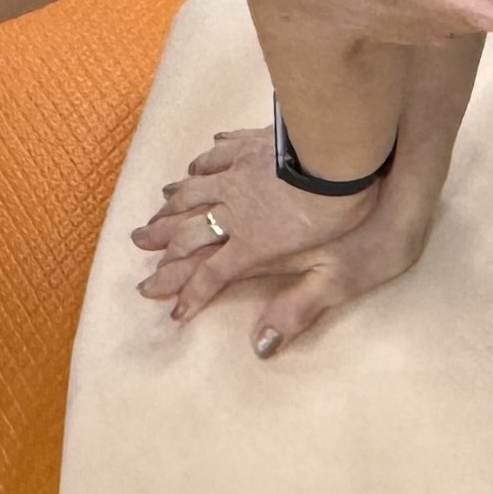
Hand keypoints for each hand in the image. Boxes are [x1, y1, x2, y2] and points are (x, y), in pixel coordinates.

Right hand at [132, 126, 433, 354]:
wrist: (355, 158)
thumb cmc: (349, 221)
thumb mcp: (331, 278)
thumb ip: (296, 310)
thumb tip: (262, 348)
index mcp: (253, 246)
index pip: (211, 275)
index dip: (188, 294)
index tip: (170, 308)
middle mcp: (237, 210)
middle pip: (190, 229)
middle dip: (162, 241)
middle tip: (137, 245)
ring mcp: (243, 174)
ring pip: (195, 189)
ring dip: (173, 202)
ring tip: (156, 207)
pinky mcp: (257, 146)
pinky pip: (219, 155)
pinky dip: (202, 162)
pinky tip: (196, 161)